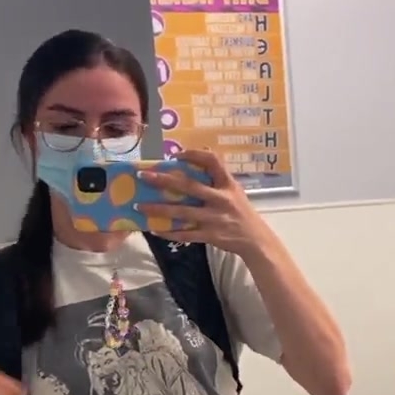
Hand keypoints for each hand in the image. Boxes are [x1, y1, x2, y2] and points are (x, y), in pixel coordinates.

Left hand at [136, 149, 275, 256]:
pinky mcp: (209, 235)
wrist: (255, 239)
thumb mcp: (235, 190)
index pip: (212, 161)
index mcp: (227, 184)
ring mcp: (214, 218)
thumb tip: (201, 154)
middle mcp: (220, 199)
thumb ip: (218, 177)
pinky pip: (185, 234)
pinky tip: (154, 230)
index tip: (176, 155)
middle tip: (143, 176)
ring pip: (181, 212)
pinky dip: (168, 232)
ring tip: (139, 207)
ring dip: (158, 209)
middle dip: (164, 180)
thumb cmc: (241, 212)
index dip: (193, 155)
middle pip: (189, 186)